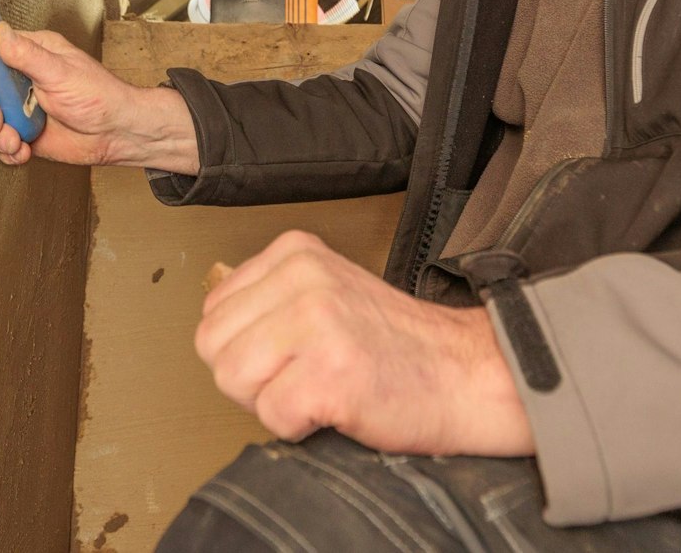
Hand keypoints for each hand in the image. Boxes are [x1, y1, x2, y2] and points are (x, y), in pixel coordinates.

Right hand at [0, 22, 197, 172]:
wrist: (118, 134)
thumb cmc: (99, 96)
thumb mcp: (60, 73)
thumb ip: (26, 55)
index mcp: (31, 54)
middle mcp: (23, 79)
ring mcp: (23, 107)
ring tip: (15, 144)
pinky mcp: (26, 132)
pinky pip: (2, 142)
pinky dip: (7, 151)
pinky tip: (22, 153)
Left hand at [195, 231, 534, 456]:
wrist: (467, 376)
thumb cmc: (399, 348)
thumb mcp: (326, 293)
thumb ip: (270, 301)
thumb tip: (214, 332)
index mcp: (295, 253)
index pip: (213, 312)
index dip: (246, 349)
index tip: (292, 355)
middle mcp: (303, 278)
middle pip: (213, 348)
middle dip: (251, 379)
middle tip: (305, 377)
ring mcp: (316, 321)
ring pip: (232, 380)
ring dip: (272, 402)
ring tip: (321, 388)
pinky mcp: (329, 373)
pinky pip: (270, 416)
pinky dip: (299, 427)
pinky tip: (337, 406)